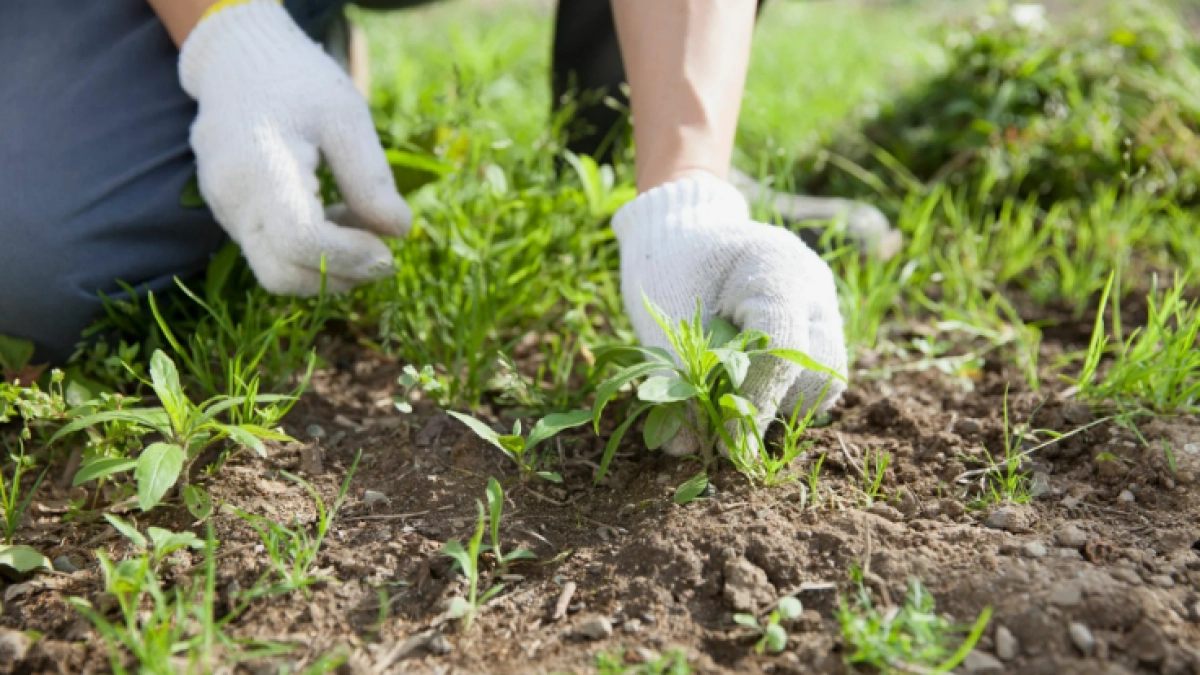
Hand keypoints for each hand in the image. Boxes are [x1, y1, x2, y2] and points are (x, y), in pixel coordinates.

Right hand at [179, 1, 409, 294]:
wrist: (237, 61)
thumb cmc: (297, 81)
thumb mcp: (346, 116)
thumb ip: (371, 178)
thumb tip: (399, 232)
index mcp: (262, 168)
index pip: (303, 242)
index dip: (351, 258)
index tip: (389, 251)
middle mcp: (233, 199)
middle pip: (283, 274)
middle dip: (340, 274)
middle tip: (383, 253)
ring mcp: (224, 210)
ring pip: (275, 272)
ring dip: (326, 266)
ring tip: (359, 222)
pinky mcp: (228, 215)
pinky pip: (269, 253)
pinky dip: (308, 252)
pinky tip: (333, 214)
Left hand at [613, 174, 848, 455]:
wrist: (684, 235)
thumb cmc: (668, 266)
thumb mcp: (664, 317)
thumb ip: (676, 378)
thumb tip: (683, 450)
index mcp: (777, 268)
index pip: (783, 348)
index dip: (755, 401)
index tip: (724, 442)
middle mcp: (813, 287)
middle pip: (821, 371)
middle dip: (773, 405)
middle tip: (725, 422)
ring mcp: (822, 306)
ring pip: (824, 381)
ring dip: (778, 404)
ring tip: (730, 402)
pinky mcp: (818, 327)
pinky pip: (813, 377)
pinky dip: (778, 394)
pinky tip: (742, 390)